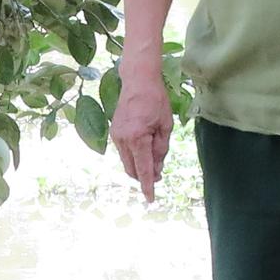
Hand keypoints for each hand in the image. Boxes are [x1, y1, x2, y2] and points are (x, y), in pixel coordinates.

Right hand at [109, 65, 173, 198]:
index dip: (147, 186)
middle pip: (132, 169)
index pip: (143, 169)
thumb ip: (161, 150)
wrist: (138, 81)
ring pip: (127, 162)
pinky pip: (124, 152)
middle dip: (144, 176)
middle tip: (159, 174)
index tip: (150, 199)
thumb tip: (156, 169)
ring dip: (139, 166)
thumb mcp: (165, 126)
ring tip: (154, 155)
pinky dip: (134, 156)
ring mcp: (116, 136)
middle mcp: (123, 139)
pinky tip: (144, 147)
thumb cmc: (156, 100)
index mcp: (137, 138)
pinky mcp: (114, 132)